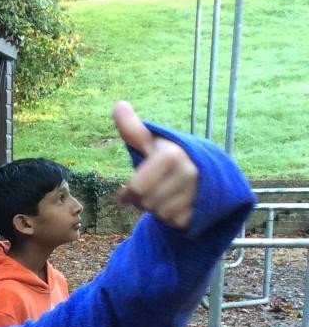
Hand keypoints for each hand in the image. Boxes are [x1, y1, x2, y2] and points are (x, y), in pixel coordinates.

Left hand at [113, 101, 198, 229]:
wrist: (207, 170)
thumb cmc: (168, 155)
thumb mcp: (150, 142)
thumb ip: (133, 129)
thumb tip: (118, 104)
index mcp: (171, 155)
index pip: (135, 190)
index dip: (128, 193)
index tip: (131, 188)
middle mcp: (189, 172)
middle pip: (147, 203)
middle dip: (143, 200)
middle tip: (154, 189)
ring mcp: (199, 192)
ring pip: (160, 214)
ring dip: (157, 209)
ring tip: (167, 194)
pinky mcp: (205, 209)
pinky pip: (175, 222)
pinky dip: (172, 218)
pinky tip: (179, 204)